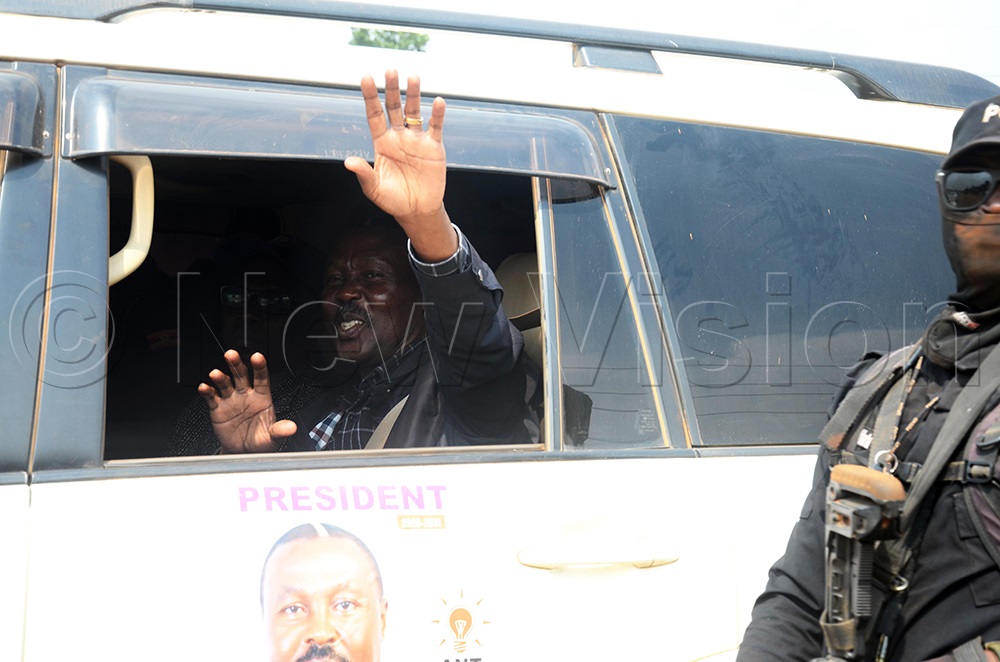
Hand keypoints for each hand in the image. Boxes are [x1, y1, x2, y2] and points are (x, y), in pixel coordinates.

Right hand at [198, 350, 296, 452]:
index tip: (257, 356)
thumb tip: (291, 428)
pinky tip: (204, 387)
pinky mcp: (218, 409)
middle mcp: (246, 395)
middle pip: (241, 375)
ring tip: (216, 373)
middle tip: (231, 355)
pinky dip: (207, 392)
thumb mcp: (272, 438)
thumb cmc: (260, 442)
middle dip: (236, 364)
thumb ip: (279, 431)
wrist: (243, 453)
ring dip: (220, 377)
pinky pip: (212, 398)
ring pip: (225, 383)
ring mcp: (231, 400)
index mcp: (262, 398)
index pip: (262, 379)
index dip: (260, 367)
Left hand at [344, 69, 456, 261]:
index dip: (370, 97)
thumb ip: (364, 174)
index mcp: (381, 143)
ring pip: (414, 112)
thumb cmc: (393, 200)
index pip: (374, 115)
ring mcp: (416, 140)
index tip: (366, 78)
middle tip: (390, 70)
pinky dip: (437, 115)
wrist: (417, 211)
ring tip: (413, 77)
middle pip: (394, 107)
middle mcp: (398, 137)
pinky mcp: (434, 147)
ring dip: (414, 95)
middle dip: (392, 89)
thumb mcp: (374, 190)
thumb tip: (348, 162)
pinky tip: (437, 102)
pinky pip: (435, 127)